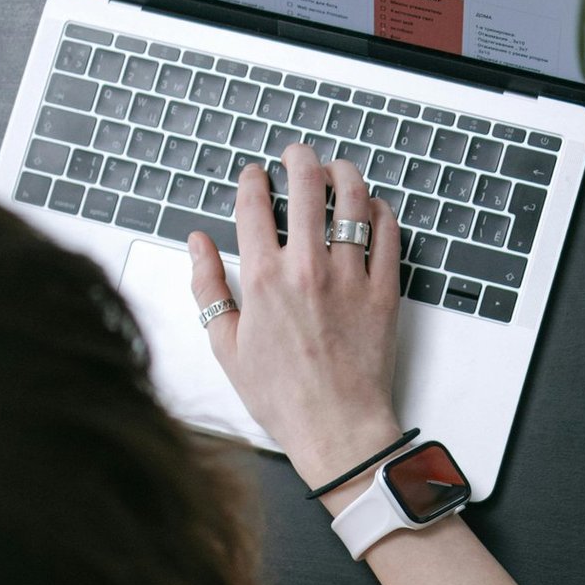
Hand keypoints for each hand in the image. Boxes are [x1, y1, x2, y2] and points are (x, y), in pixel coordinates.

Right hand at [189, 143, 402, 488]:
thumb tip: (196, 244)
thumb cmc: (282, 397)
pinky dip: (380, 210)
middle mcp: (307, 269)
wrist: (336, 429)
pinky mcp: (384, 290)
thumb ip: (208, 287)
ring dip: (342, 173)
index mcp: (263, 280)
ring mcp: (350, 277)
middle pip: (306, 185)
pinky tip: (371, 208)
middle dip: (298, 159)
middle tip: (296, 155)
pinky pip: (388, 232)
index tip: (254, 176)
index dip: (252, 180)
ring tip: (336, 171)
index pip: (254, 204)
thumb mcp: (226, 346)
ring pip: (352, 198)